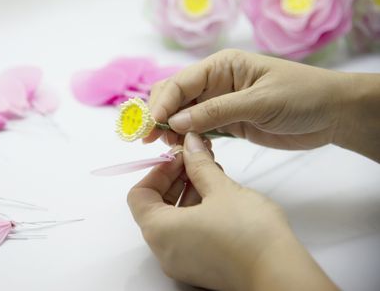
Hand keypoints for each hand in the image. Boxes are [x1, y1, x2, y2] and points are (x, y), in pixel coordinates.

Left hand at [128, 133, 336, 289]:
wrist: (281, 275)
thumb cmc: (249, 233)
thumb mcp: (221, 189)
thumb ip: (199, 165)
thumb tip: (189, 144)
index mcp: (159, 230)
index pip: (139, 195)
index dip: (158, 171)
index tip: (180, 158)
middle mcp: (163, 250)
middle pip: (155, 207)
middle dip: (175, 180)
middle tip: (197, 162)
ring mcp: (181, 263)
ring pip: (173, 221)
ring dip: (188, 195)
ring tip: (213, 176)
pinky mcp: (199, 268)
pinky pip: (186, 236)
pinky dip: (195, 214)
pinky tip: (219, 198)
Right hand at [144, 49, 350, 150]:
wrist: (333, 114)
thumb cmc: (301, 96)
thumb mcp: (258, 102)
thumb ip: (216, 112)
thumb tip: (174, 122)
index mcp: (221, 66)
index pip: (180, 82)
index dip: (162, 102)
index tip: (151, 126)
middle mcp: (215, 82)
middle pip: (174, 96)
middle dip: (160, 115)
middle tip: (153, 140)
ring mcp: (220, 103)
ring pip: (182, 115)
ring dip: (171, 130)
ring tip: (169, 148)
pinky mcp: (227, 124)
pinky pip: (198, 129)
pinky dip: (188, 139)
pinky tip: (186, 150)